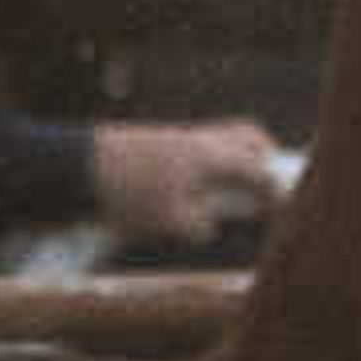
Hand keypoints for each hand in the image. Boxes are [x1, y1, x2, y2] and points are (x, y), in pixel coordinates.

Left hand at [90, 119, 285, 245]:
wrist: (73, 166)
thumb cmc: (124, 193)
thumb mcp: (168, 223)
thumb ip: (198, 225)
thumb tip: (208, 225)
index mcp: (210, 157)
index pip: (259, 171)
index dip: (277, 192)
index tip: (287, 208)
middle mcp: (199, 139)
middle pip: (249, 138)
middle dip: (266, 160)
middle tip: (269, 186)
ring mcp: (178, 135)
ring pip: (224, 136)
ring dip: (238, 156)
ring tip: (236, 186)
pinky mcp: (158, 138)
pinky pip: (200, 142)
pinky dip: (212, 158)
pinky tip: (200, 183)